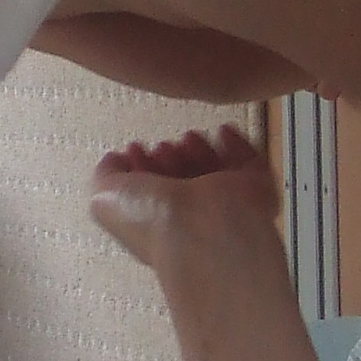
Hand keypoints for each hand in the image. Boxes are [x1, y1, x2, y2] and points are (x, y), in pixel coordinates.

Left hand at [88, 124, 279, 270]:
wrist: (205, 228)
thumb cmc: (152, 219)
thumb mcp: (106, 198)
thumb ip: (106, 175)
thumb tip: (115, 159)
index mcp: (157, 222)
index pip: (151, 193)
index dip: (140, 168)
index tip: (135, 148)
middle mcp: (191, 215)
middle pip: (182, 179)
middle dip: (169, 157)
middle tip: (163, 147)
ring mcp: (225, 203)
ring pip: (214, 170)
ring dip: (199, 149)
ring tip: (189, 139)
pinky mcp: (255, 188)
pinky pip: (248, 161)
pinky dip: (235, 144)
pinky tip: (222, 132)